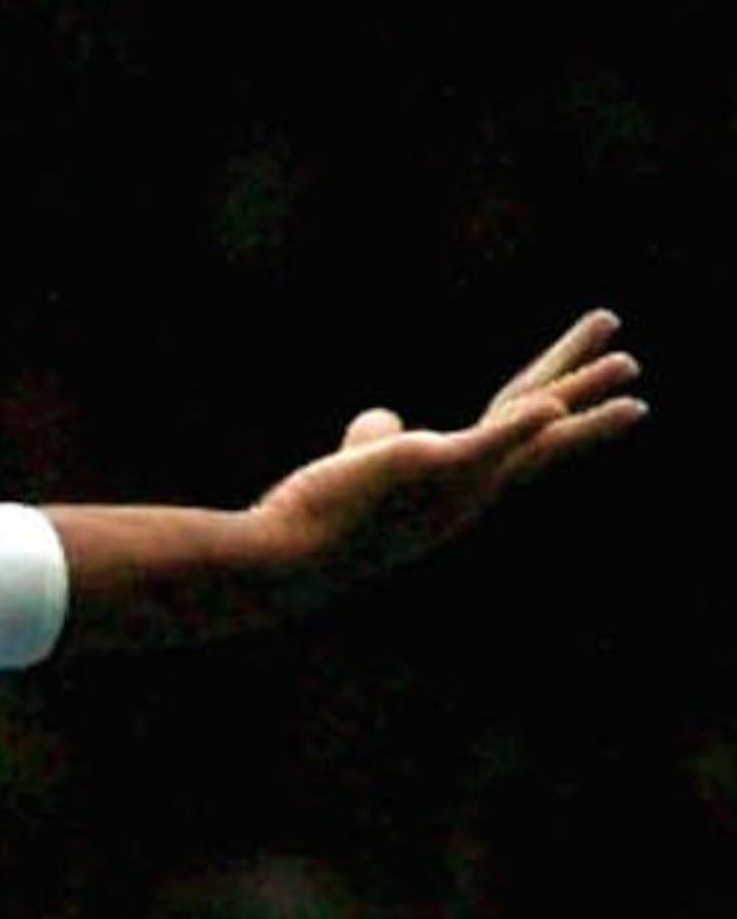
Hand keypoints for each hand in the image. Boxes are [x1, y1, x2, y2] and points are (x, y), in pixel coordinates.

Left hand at [245, 307, 644, 602]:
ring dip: (583, 398)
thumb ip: (377, 439)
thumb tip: (385, 414)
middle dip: (586, 389)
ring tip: (629, 363)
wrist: (287, 559)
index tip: (574, 384)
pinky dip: (520, 425)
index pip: (511, 432)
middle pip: (541, 429)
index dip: (546, 402)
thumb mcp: (355, 464)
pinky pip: (486, 443)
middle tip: (631, 359)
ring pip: (535, 434)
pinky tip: (549, 405)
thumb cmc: (315, 517)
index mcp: (458, 485)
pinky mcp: (430, 466)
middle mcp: (472, 490)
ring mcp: (456, 482)